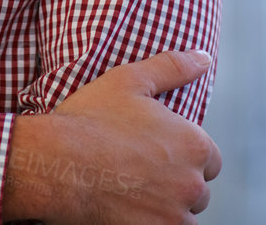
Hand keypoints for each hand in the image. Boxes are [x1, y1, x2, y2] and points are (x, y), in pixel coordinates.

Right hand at [0, 50, 221, 223]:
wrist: (55, 164)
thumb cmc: (90, 120)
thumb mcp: (130, 80)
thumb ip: (172, 68)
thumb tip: (203, 58)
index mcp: (194, 144)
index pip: (210, 160)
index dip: (185, 157)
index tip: (159, 155)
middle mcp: (191, 183)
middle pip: (197, 191)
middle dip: (176, 184)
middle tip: (140, 174)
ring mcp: (173, 216)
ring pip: (181, 217)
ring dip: (165, 209)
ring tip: (133, 194)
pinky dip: (150, 223)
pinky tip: (129, 211)